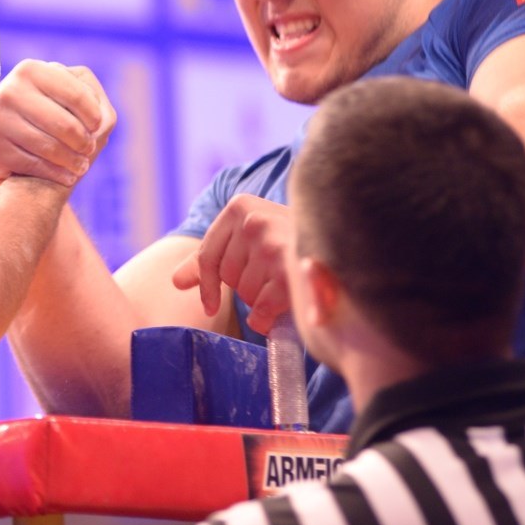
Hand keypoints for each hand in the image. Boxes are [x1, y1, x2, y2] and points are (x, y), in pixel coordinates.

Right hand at [0, 60, 115, 187]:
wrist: (11, 143)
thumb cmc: (51, 116)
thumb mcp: (70, 96)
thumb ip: (90, 95)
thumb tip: (97, 114)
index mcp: (31, 70)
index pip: (77, 95)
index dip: (94, 116)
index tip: (97, 126)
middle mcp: (9, 90)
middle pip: (65, 125)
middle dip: (84, 142)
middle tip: (89, 149)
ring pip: (50, 147)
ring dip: (73, 161)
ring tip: (81, 166)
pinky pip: (34, 166)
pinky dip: (57, 174)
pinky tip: (67, 177)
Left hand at [172, 194, 292, 334]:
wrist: (348, 245)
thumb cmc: (290, 245)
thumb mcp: (249, 241)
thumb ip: (210, 258)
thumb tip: (176, 281)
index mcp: (242, 206)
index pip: (208, 256)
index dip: (206, 285)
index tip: (210, 306)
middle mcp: (256, 220)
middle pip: (228, 276)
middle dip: (245, 285)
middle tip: (272, 277)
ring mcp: (274, 243)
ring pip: (247, 293)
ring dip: (262, 299)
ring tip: (284, 284)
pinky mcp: (291, 270)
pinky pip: (263, 308)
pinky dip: (268, 318)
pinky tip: (281, 311)